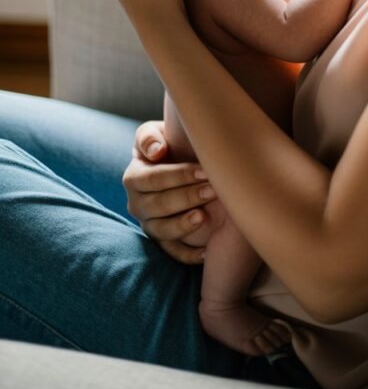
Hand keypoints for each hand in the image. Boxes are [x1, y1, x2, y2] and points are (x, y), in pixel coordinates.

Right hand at [123, 120, 220, 263]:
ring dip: (183, 225)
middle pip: (158, 205)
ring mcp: (148, 224)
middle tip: (212, 190)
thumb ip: (149, 137)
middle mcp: (136, 204)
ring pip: (161, 231)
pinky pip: (171, 252)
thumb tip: (156, 152)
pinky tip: (206, 252)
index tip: (205, 171)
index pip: (153, 178)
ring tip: (203, 217)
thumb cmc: (167, 144)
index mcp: (133, 177)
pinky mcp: (161, 240)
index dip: (178, 175)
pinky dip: (187, 255)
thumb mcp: (153, 133)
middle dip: (186, 197)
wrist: (174, 160)